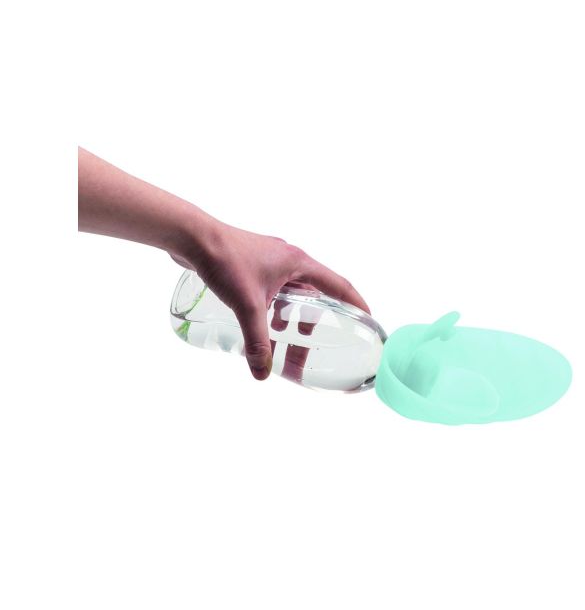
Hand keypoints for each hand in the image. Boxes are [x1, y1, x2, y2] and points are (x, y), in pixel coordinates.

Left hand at [179, 222, 369, 379]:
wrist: (192, 236)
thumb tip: (262, 373)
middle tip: (315, 347)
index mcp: (300, 263)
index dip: (356, 303)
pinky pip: (274, 291)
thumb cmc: (224, 259)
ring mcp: (271, 262)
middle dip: (316, 324)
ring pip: (292, 295)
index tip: (367, 319)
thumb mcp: (247, 305)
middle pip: (315, 295)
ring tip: (287, 342)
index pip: (339, 285)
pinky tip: (262, 325)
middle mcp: (289, 261)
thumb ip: (256, 341)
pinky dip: (275, 310)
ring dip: (293, 319)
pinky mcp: (253, 266)